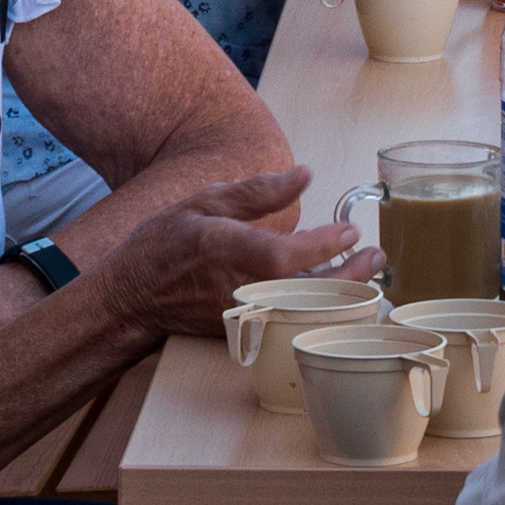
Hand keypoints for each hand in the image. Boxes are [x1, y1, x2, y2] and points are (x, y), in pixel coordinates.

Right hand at [87, 170, 370, 341]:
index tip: (350, 231)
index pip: (293, 254)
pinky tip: (333, 296)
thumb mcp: (205, 202)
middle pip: (311, 293)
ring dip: (342, 296)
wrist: (129, 299)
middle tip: (375, 257)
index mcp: (234, 250)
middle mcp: (244, 288)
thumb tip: (304, 174)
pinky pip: (291, 321)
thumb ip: (258, 191)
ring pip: (307, 311)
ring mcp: (245, 314)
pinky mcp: (244, 330)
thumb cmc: (162, 246)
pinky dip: (317, 310)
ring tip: (367, 276)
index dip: (328, 245)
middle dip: (353, 276)